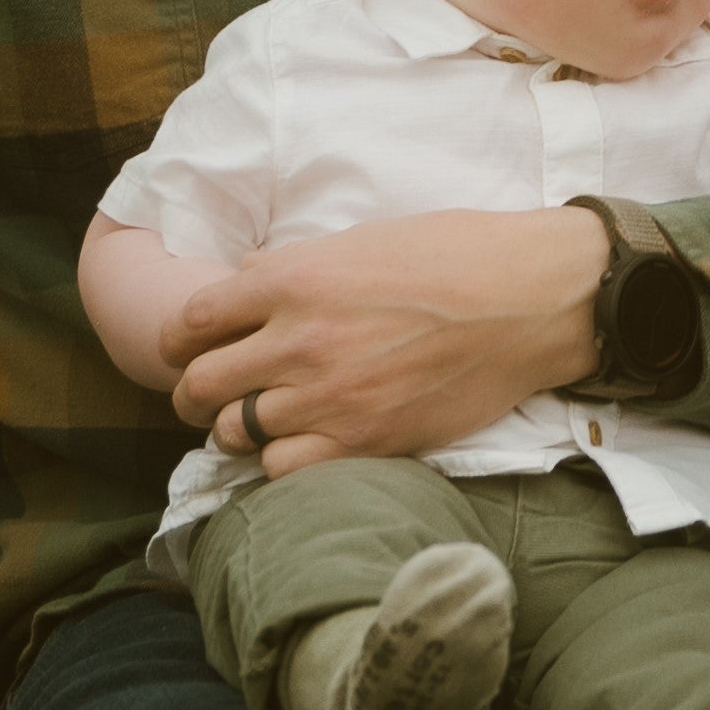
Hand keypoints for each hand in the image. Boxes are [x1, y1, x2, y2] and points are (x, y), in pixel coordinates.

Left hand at [164, 206, 607, 479]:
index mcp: (293, 279)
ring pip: (233, 433)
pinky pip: (281, 469)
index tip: (188, 347)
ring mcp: (329, 398)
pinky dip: (279, 459)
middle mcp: (299, 340)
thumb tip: (244, 285)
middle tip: (211, 393)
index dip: (180, 339)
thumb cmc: (454, 255)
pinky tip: (301, 441)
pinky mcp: (365, 441)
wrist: (529, 299)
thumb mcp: (361, 240)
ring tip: (261, 418)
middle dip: (194, 391)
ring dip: (238, 427)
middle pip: (199, 385)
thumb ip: (294, 269)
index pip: (191, 321)